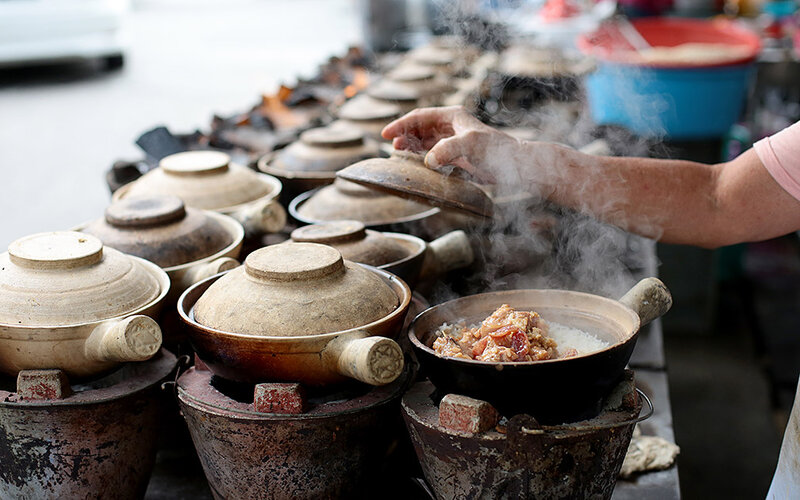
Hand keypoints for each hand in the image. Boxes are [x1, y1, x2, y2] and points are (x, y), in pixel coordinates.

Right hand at [381, 106, 524, 183]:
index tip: (386, 134)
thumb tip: (428, 160)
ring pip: (425, 140)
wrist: (515, 166)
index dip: (401, 124)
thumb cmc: (496, 151)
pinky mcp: (457, 155)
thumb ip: (447, 149)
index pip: (420, 117)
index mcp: (452, 116)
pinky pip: (433, 153)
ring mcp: (453, 141)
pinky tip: (414, 162)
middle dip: (404, 135)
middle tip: (391, 146)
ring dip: (411, 145)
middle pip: (420, 127)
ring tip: (398, 153)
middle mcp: (451, 126)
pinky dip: (421, 156)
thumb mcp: (471, 145)